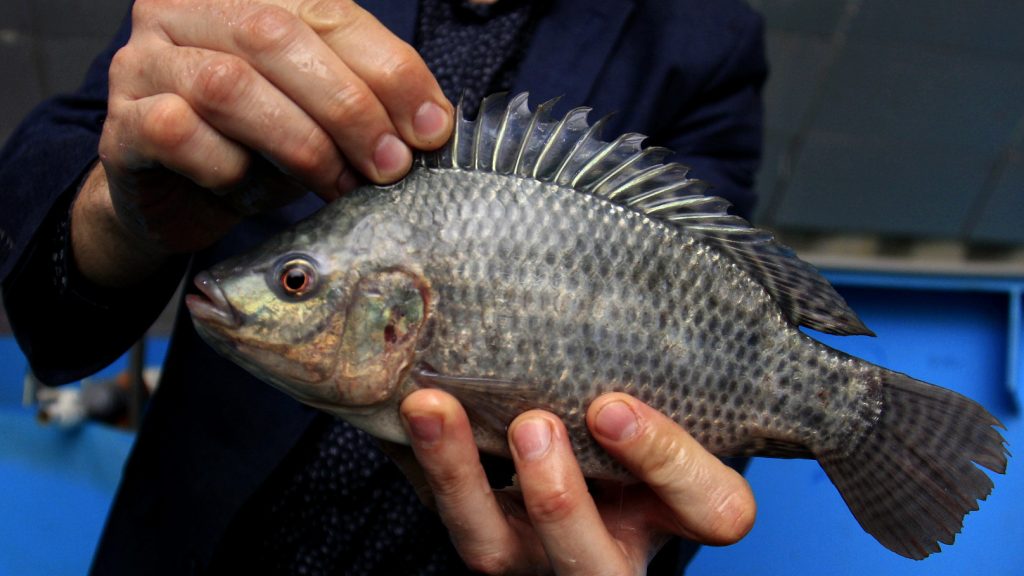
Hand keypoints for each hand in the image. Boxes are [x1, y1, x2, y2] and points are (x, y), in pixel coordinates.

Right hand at [74, 0, 452, 285]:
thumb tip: (430, 124)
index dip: (388, 68)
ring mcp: (145, 60)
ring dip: (300, 143)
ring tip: (338, 186)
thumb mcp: (319, 115)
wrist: (175, 201)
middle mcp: (186, 9)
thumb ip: (364, 101)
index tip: (431, 128)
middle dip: (349, 107)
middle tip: (390, 166)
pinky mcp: (121, 122)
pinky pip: (177, 132)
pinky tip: (250, 190)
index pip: (328, 10)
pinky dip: (228, 167)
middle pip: (277, 36)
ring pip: (229, 85)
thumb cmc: (255, 148)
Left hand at [391, 390, 755, 574]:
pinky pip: (436, 509)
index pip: (711, 511)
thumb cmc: (628, 415)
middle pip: (596, 567)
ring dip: (459, 477)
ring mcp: (534, 551)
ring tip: (431, 405)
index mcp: (672, 510)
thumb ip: (657, 367)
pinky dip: (409, 455)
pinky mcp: (477, 533)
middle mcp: (606, 545)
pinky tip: (390, 401)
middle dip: (559, 500)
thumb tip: (620, 276)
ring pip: (493, 551)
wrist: (575, 441)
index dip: (668, 464)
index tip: (615, 405)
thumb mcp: (660, 395)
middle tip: (533, 425)